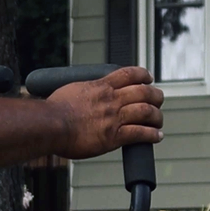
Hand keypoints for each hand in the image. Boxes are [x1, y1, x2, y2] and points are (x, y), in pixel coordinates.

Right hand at [47, 66, 163, 159]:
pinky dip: (152, 134)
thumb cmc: (54, 110)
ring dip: (157, 116)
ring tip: (158, 120)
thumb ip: (84, 91)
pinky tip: (157, 136)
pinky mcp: (113, 136)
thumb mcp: (71, 90)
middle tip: (158, 100)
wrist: (50, 125)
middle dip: (155, 95)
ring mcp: (114, 117)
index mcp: (101, 86)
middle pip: (143, 91)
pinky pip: (140, 133)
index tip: (148, 78)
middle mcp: (111, 99)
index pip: (129, 74)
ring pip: (146, 112)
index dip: (142, 74)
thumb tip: (82, 93)